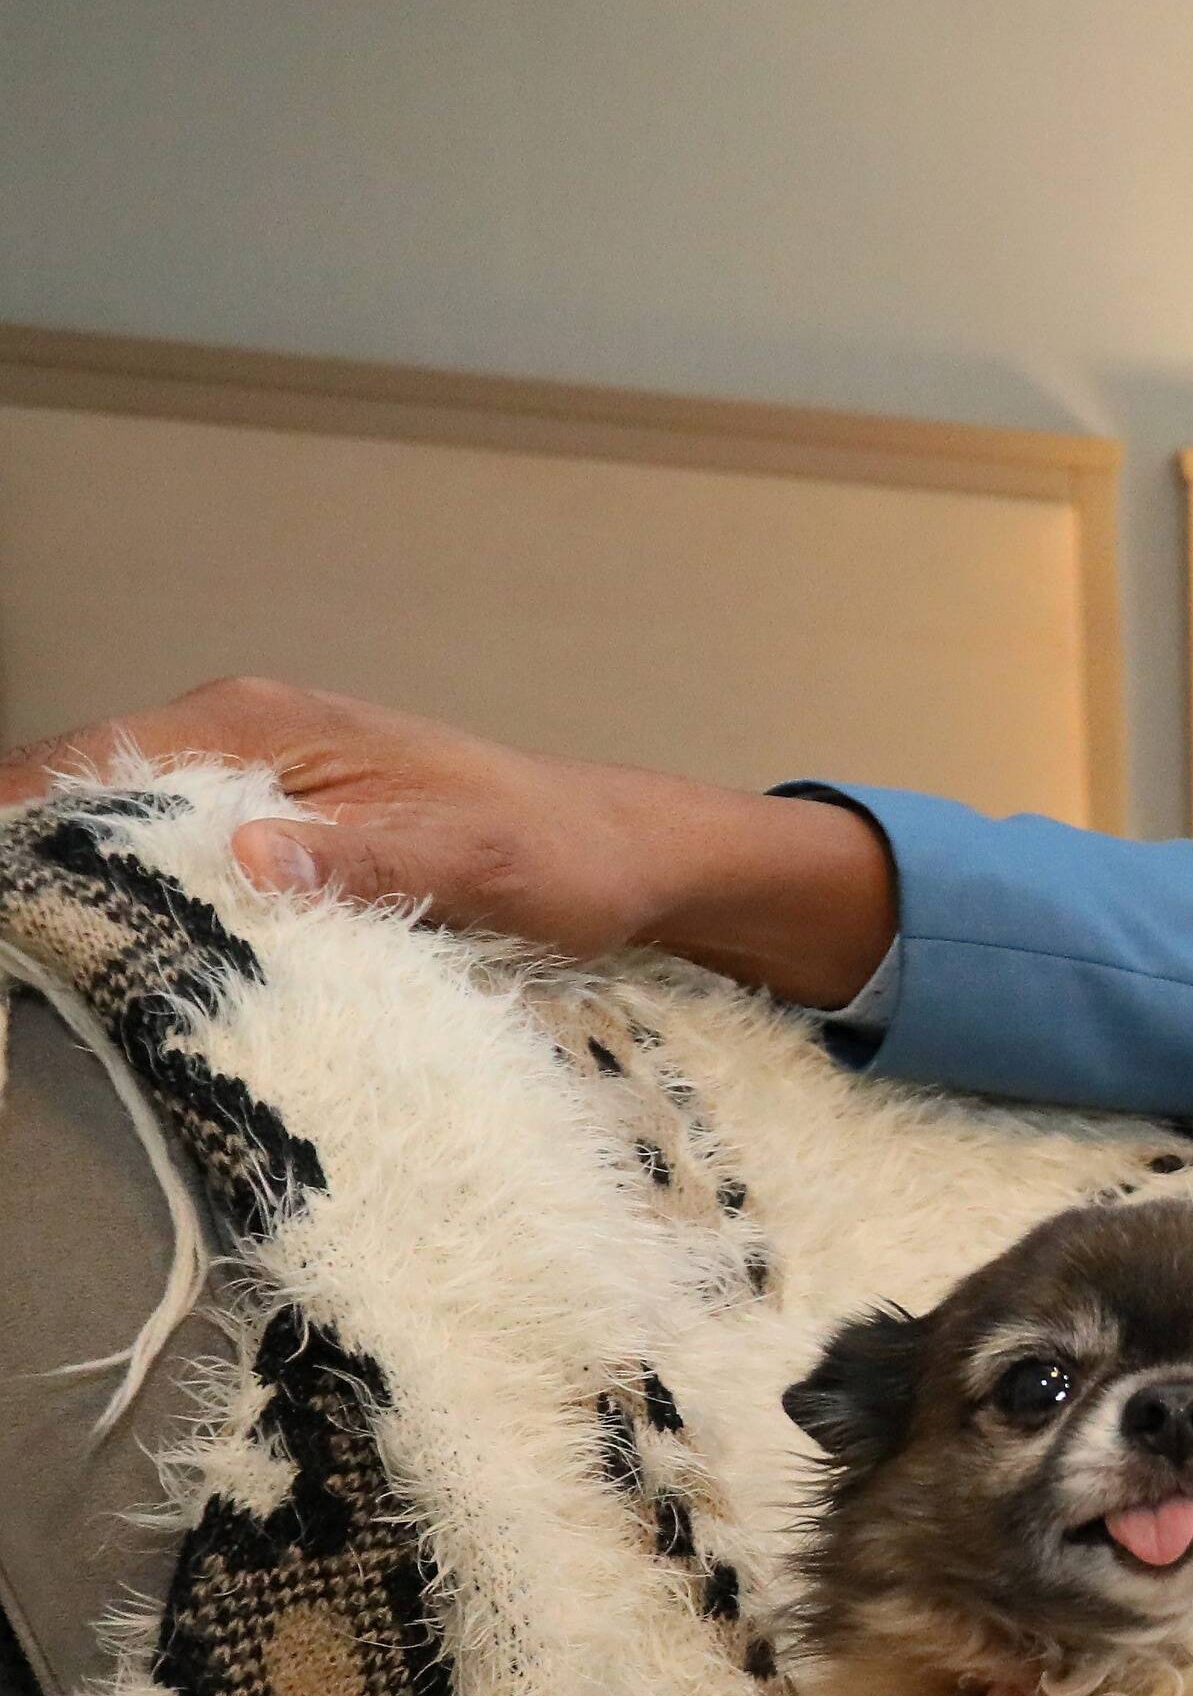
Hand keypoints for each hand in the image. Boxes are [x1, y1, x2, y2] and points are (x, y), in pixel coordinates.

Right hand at [0, 677, 896, 1002]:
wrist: (627, 858)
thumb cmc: (558, 852)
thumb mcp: (469, 859)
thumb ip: (362, 858)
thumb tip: (251, 855)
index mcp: (259, 726)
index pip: (90, 763)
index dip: (18, 825)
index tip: (3, 904)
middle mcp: (240, 738)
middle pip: (87, 798)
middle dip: (38, 869)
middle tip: (24, 957)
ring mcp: (258, 783)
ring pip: (127, 834)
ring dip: (89, 894)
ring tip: (53, 969)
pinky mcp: (286, 830)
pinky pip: (182, 859)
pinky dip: (149, 903)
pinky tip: (133, 963)